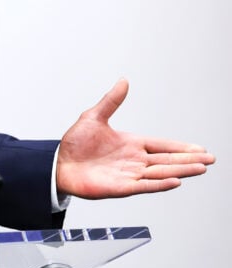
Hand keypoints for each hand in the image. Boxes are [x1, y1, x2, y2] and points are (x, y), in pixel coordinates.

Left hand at [56, 78, 214, 198]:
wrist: (58, 163)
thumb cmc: (75, 143)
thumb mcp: (93, 117)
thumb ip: (111, 101)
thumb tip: (123, 81)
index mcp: (131, 144)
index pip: (162, 145)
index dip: (180, 147)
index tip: (200, 149)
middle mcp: (133, 160)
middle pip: (167, 160)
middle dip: (188, 160)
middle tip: (210, 160)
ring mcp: (129, 174)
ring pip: (160, 172)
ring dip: (181, 170)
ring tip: (200, 168)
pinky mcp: (120, 187)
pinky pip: (144, 185)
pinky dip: (159, 184)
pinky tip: (176, 181)